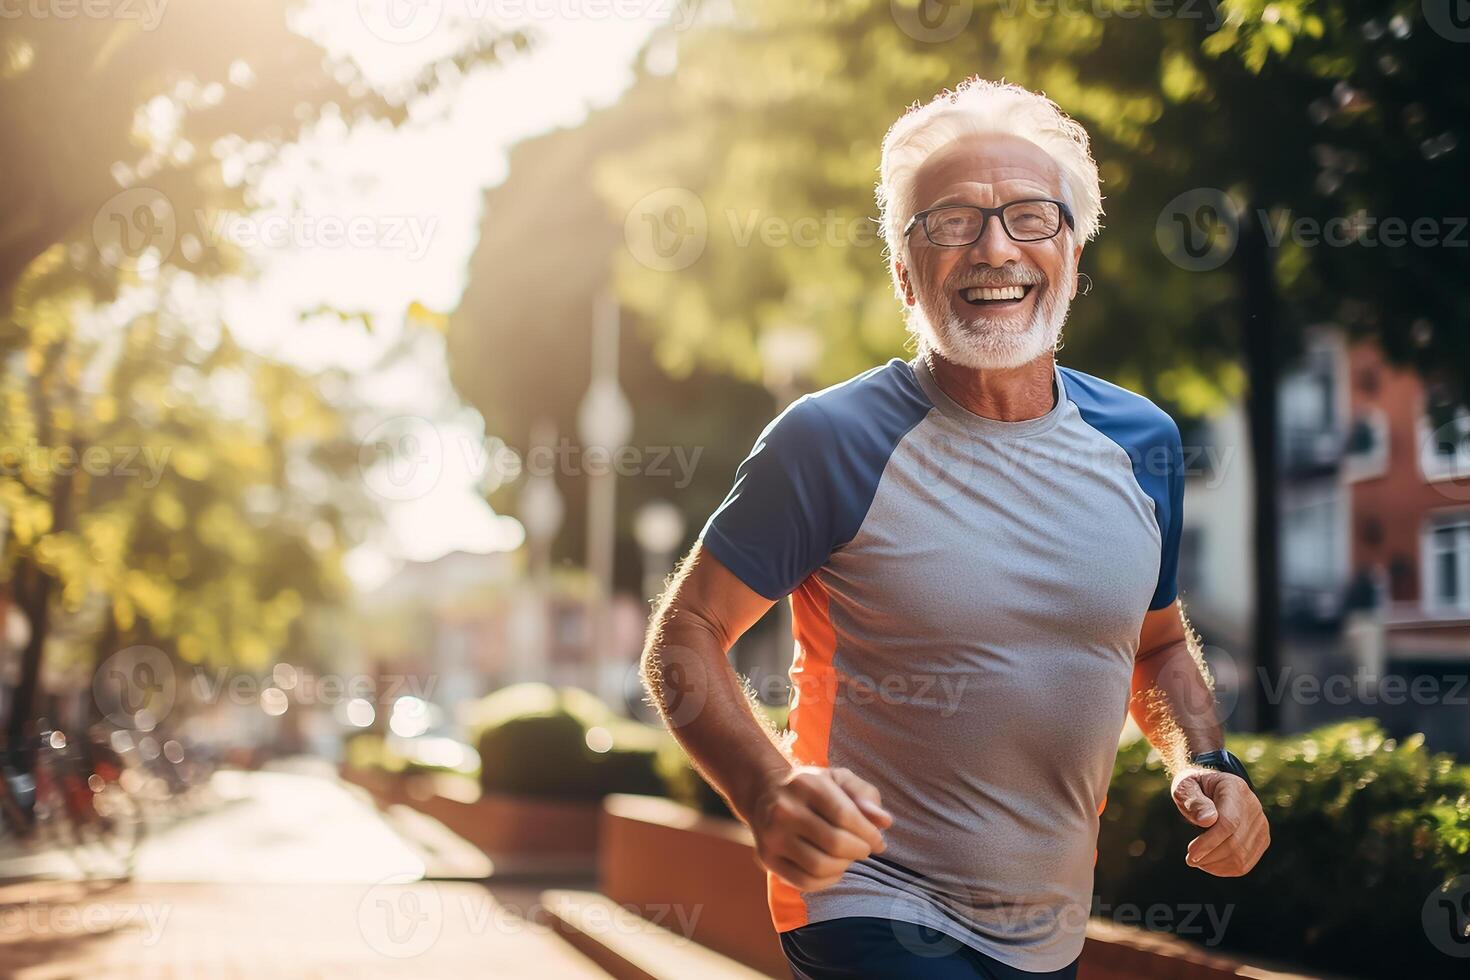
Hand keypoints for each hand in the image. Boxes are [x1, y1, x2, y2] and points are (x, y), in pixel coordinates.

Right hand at [747, 765, 892, 891]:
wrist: (765, 794)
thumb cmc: (813, 788)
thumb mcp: (839, 780)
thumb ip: (865, 796)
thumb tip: (884, 822)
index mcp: (805, 784)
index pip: (845, 815)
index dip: (869, 833)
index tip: (878, 840)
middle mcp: (784, 809)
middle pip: (834, 843)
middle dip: (859, 851)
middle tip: (865, 849)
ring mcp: (772, 836)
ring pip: (820, 866)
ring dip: (844, 866)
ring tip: (849, 857)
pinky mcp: (767, 859)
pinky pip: (805, 882)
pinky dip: (828, 881)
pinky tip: (834, 868)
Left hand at [1172, 767, 1269, 876]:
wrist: (1212, 788)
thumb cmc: (1194, 788)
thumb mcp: (1186, 787)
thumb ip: (1194, 801)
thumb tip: (1208, 820)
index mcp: (1235, 788)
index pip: (1229, 822)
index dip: (1210, 842)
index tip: (1190, 852)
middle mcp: (1253, 806)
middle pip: (1235, 842)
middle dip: (1209, 856)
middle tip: (1190, 859)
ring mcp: (1261, 824)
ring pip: (1241, 856)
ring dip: (1216, 865)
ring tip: (1197, 860)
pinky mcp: (1262, 839)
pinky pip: (1246, 863)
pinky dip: (1225, 869)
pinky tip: (1209, 865)